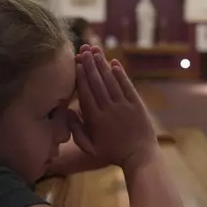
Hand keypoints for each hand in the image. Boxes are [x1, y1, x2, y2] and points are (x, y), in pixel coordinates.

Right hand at [75, 45, 156, 166]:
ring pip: (111, 82)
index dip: (81, 77)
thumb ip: (76, 130)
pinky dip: (121, 74)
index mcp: (95, 119)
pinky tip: (115, 63)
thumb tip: (67, 111)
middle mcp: (109, 109)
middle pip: (97, 83)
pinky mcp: (136, 104)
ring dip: (103, 66)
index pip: (86, 93)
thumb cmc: (112, 152)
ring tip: (96, 52)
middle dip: (89, 65)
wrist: (139, 156)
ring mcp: (124, 105)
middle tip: (84, 50)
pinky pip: (127, 86)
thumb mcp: (89, 148)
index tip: (76, 63)